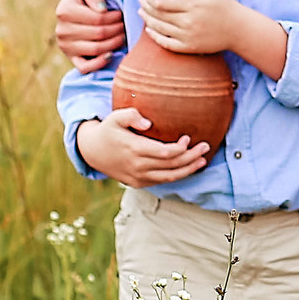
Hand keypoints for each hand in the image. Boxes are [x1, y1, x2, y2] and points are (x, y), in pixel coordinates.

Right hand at [56, 0, 126, 71]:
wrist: (73, 12)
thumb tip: (102, 10)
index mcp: (64, 11)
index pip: (98, 18)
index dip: (114, 17)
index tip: (121, 14)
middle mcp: (62, 30)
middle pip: (99, 33)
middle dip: (117, 29)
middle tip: (125, 25)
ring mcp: (65, 46)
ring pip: (96, 49)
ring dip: (114, 43)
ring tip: (122, 36)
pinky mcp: (70, 58)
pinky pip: (85, 67)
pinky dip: (100, 63)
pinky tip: (110, 54)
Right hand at [75, 109, 208, 188]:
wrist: (92, 152)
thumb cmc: (108, 130)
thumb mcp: (114, 117)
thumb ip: (131, 115)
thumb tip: (148, 122)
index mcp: (134, 149)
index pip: (164, 153)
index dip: (180, 148)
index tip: (188, 138)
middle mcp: (137, 166)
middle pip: (171, 165)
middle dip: (191, 157)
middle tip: (206, 146)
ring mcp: (138, 177)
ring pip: (169, 177)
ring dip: (189, 169)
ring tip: (203, 160)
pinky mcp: (138, 183)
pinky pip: (162, 181)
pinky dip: (177, 175)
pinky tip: (188, 167)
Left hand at [139, 0, 251, 56]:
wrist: (239, 31)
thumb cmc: (226, 8)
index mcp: (192, 5)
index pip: (162, 2)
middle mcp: (187, 22)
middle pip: (157, 15)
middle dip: (145, 7)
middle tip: (140, 1)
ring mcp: (187, 36)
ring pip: (159, 28)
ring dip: (147, 20)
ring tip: (141, 13)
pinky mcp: (189, 48)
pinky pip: (166, 43)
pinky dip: (155, 37)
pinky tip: (149, 30)